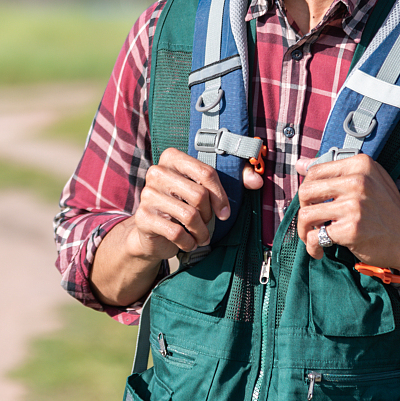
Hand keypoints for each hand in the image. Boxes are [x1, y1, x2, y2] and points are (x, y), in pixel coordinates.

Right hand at [126, 147, 263, 261]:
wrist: (154, 232)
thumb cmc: (185, 206)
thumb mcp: (207, 191)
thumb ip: (236, 179)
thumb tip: (257, 181)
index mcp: (172, 158)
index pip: (205, 172)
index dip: (220, 196)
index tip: (225, 212)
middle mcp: (156, 172)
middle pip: (199, 195)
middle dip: (208, 216)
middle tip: (206, 223)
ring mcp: (147, 194)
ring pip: (189, 215)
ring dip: (201, 232)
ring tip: (200, 236)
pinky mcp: (142, 217)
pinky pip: (176, 232)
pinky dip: (188, 242)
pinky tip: (187, 242)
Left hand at [295, 154, 399, 264]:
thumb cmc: (387, 210)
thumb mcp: (369, 180)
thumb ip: (336, 172)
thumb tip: (299, 164)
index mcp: (360, 165)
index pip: (315, 172)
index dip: (308, 189)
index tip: (312, 202)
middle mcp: (357, 182)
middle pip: (306, 191)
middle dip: (302, 208)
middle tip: (311, 221)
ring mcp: (354, 206)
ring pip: (306, 214)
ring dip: (304, 230)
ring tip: (312, 236)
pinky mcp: (351, 229)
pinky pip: (316, 237)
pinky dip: (312, 246)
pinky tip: (319, 250)